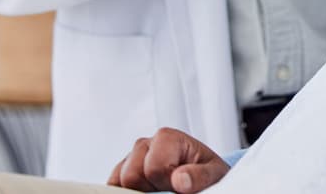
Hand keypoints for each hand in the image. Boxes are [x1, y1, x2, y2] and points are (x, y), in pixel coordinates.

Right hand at [107, 127, 229, 192]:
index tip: (180, 183)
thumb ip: (198, 176)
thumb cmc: (206, 172)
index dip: (166, 182)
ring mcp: (131, 157)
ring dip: (140, 190)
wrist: (202, 177)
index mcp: (167, 137)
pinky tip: (147, 191)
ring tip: (160, 188)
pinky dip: (127, 192)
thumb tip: (179, 180)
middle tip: (168, 187)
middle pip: (131, 176)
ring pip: (119, 182)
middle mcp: (146, 144)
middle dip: (151, 187)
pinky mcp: (121, 172)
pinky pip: (113, 186)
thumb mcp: (212, 173)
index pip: (153, 168)